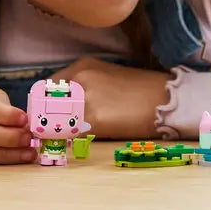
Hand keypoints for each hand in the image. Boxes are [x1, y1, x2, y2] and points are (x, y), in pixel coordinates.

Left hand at [52, 57, 168, 139]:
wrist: (166, 99)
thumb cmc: (141, 90)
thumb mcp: (108, 77)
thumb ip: (83, 86)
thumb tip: (63, 106)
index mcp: (82, 66)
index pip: (47, 87)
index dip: (44, 105)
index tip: (45, 118)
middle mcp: (79, 78)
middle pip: (46, 104)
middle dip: (45, 120)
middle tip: (50, 132)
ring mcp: (85, 98)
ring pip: (55, 120)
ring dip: (55, 131)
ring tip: (63, 139)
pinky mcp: (94, 119)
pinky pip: (70, 133)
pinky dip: (69, 140)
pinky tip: (76, 144)